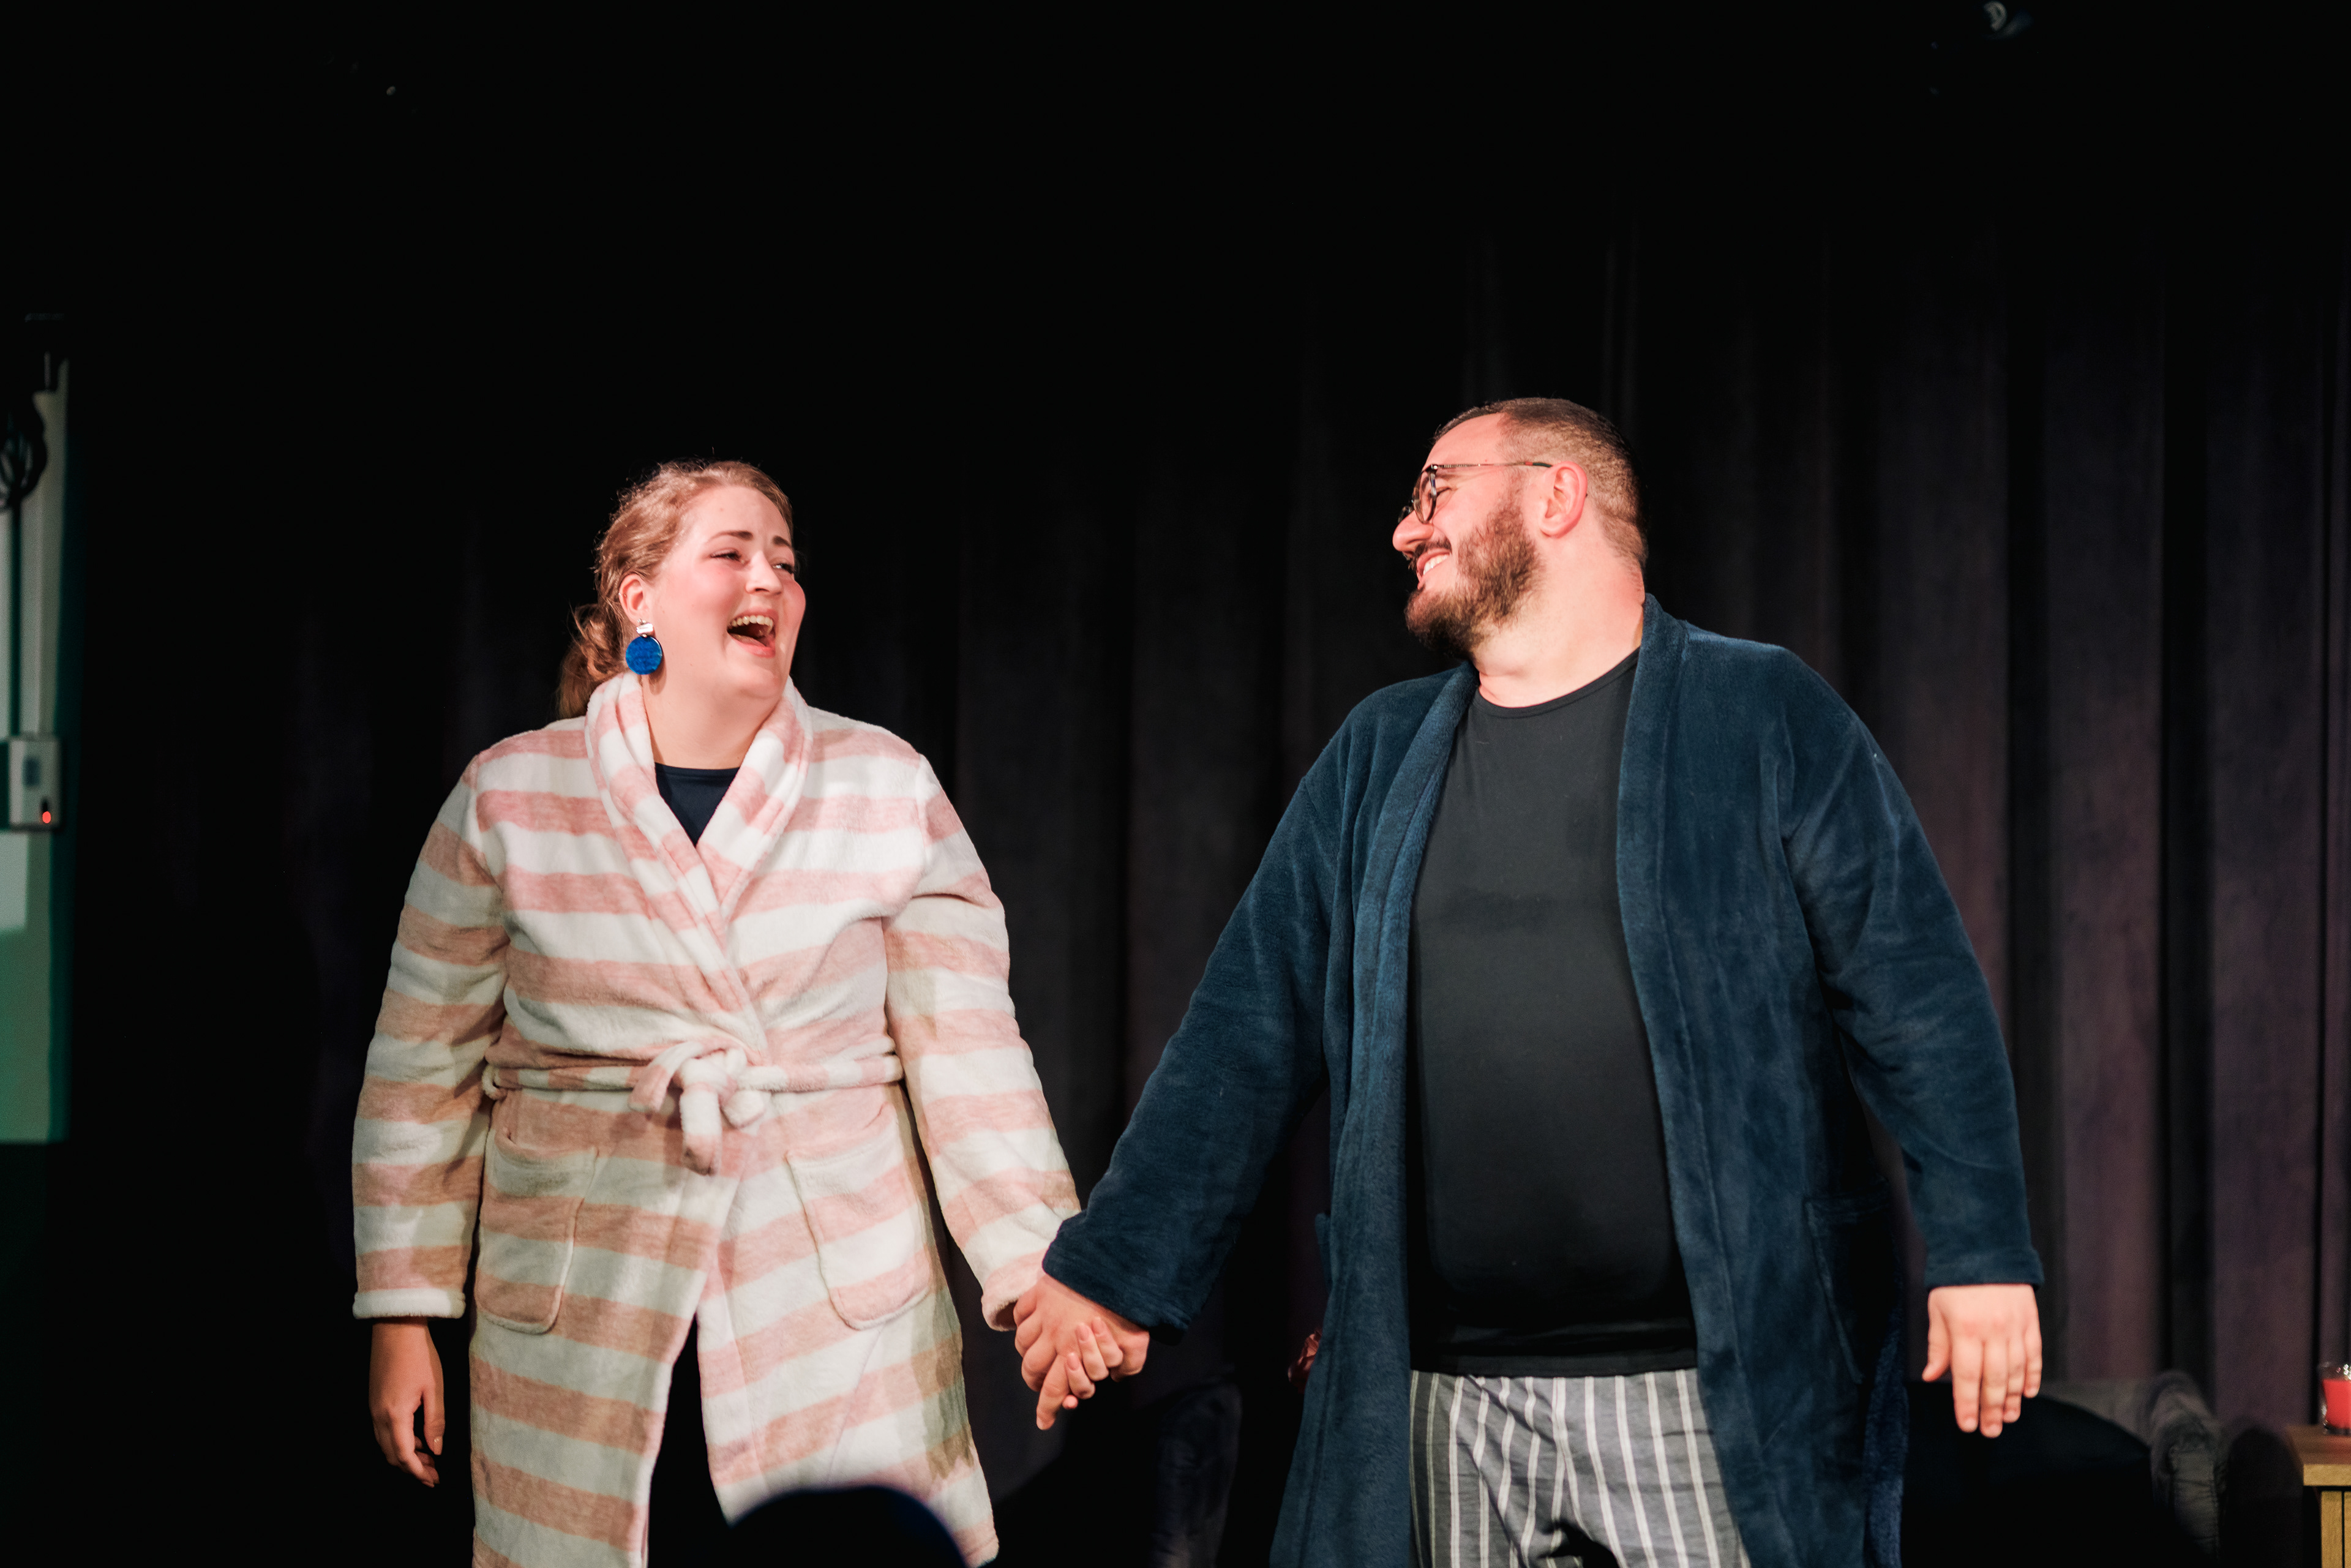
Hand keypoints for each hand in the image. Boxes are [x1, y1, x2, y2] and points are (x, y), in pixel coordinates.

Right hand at [369, 1318, 446, 1484]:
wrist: (396, 1329)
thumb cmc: (420, 1356)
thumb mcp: (435, 1389)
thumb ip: (435, 1422)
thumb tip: (437, 1450)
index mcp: (394, 1416)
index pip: (404, 1456)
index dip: (418, 1472)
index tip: (433, 1481)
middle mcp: (379, 1416)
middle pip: (391, 1454)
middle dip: (412, 1468)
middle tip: (434, 1474)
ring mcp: (373, 1409)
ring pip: (386, 1444)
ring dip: (405, 1456)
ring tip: (429, 1458)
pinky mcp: (374, 1401)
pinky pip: (383, 1431)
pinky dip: (398, 1441)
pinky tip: (416, 1438)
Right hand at [1012, 1272, 1149, 1430]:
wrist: (1114, 1263)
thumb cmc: (1127, 1305)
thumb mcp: (1136, 1342)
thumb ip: (1128, 1365)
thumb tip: (1116, 1377)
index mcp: (1075, 1352)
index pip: (1055, 1390)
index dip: (1047, 1409)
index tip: (1043, 1422)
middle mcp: (1054, 1336)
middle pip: (1031, 1369)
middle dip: (1035, 1382)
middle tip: (1041, 1383)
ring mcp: (1044, 1313)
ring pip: (1022, 1343)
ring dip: (1028, 1353)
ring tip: (1036, 1354)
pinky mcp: (1039, 1291)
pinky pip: (1021, 1313)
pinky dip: (1022, 1322)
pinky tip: (1030, 1323)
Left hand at [1922, 1283, 2041, 1436]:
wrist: (1984, 1248)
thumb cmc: (1955, 1281)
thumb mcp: (1937, 1310)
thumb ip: (1938, 1345)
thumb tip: (1932, 1376)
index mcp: (1965, 1329)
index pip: (1966, 1375)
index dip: (1966, 1403)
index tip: (1967, 1425)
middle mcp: (1992, 1331)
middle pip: (1994, 1379)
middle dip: (1991, 1409)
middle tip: (1989, 1431)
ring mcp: (2014, 1327)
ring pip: (2016, 1371)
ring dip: (2012, 1398)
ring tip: (2007, 1418)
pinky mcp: (2031, 1322)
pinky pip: (2034, 1356)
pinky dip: (2032, 1377)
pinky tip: (2027, 1393)